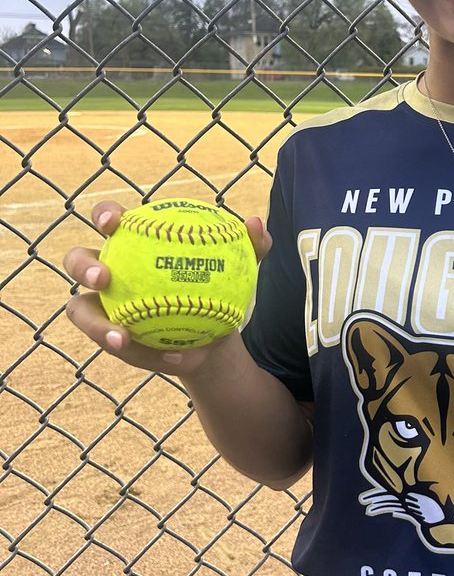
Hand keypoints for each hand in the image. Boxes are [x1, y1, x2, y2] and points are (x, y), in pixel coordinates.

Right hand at [64, 200, 270, 376]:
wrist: (215, 333)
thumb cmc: (220, 286)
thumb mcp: (241, 268)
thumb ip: (250, 245)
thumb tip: (255, 224)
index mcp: (131, 241)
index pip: (110, 220)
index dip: (104, 215)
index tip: (116, 221)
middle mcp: (108, 271)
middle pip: (77, 260)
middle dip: (82, 266)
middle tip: (105, 278)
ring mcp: (102, 307)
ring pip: (80, 312)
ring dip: (96, 326)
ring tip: (123, 337)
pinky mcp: (112, 339)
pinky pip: (119, 348)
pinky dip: (144, 355)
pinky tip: (173, 361)